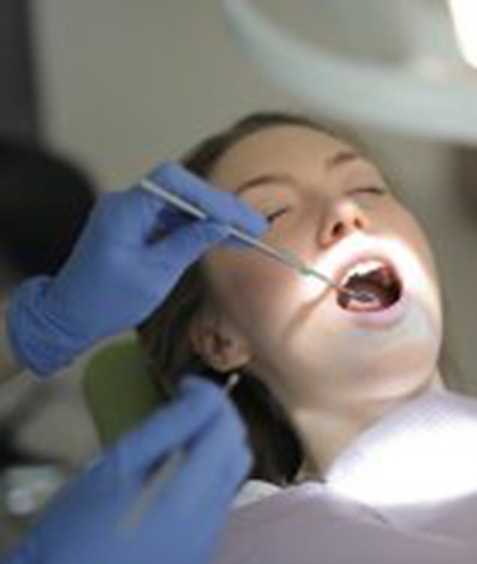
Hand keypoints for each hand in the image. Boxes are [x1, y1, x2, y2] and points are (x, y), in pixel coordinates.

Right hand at [0, 376, 251, 563]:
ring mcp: (208, 543)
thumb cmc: (78, 521)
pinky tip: (169, 488)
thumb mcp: (118, 463)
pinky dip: (203, 487)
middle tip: (182, 414)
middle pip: (236, 454)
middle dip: (217, 426)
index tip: (187, 386)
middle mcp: (209, 521)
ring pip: (229, 481)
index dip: (213, 400)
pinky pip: (216, 509)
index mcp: (186, 495)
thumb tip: (205, 396)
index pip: (227, 430)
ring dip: (212, 456)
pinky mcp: (201, 557)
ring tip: (173, 451)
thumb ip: (168, 427)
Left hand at [6, 162, 266, 374]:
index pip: (173, 183)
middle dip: (220, 207)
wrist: (71, 316)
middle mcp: (127, 204)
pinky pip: (174, 219)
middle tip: (254, 226)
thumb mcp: (155, 274)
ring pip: (182, 205)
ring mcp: (132, 214)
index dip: (210, 196)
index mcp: (124, 210)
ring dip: (214, 218)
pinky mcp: (138, 227)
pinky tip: (225, 238)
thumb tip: (219, 225)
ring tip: (247, 234)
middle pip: (182, 190)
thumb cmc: (105, 300)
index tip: (238, 217)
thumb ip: (188, 244)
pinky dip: (199, 228)